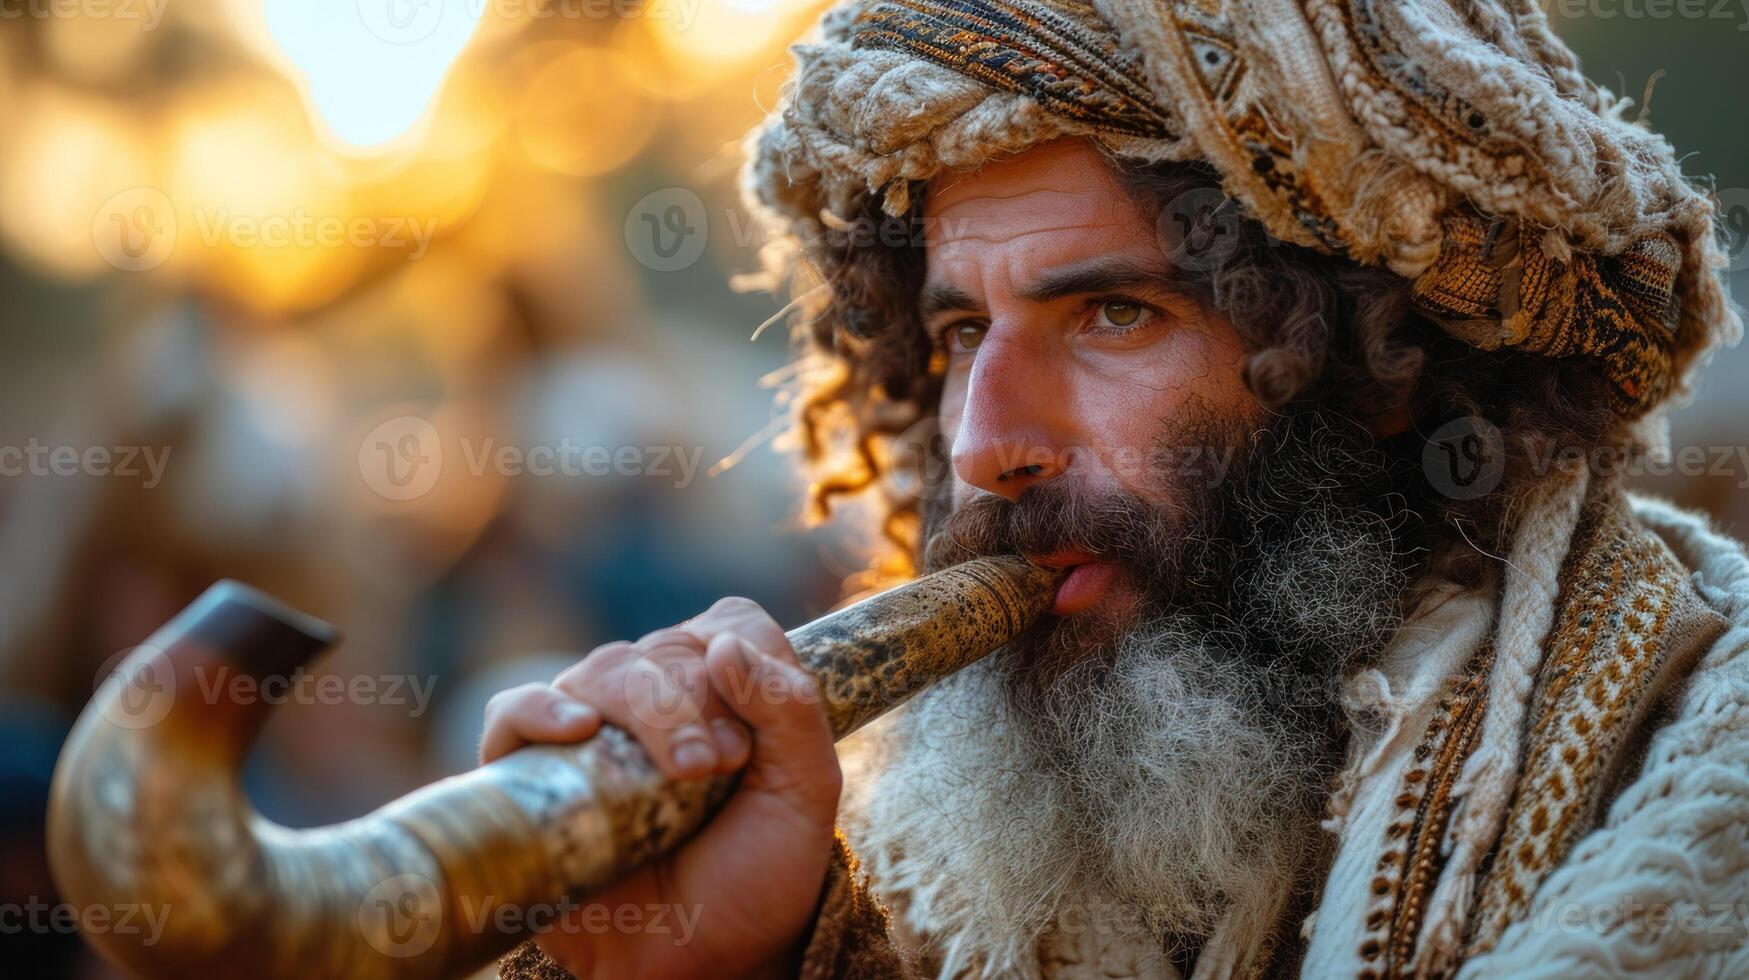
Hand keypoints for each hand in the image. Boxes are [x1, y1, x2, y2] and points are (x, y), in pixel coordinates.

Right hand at [479, 598, 841, 978]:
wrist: (707, 959)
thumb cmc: (756, 874)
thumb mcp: (806, 793)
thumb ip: (792, 711)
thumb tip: (724, 645)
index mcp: (722, 689)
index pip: (729, 626)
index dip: (745, 662)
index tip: (755, 737)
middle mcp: (652, 697)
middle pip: (663, 648)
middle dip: (696, 702)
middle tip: (719, 768)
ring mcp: (589, 731)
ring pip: (602, 671)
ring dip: (647, 709)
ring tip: (684, 773)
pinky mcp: (532, 772)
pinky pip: (512, 713)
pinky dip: (538, 708)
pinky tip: (575, 726)